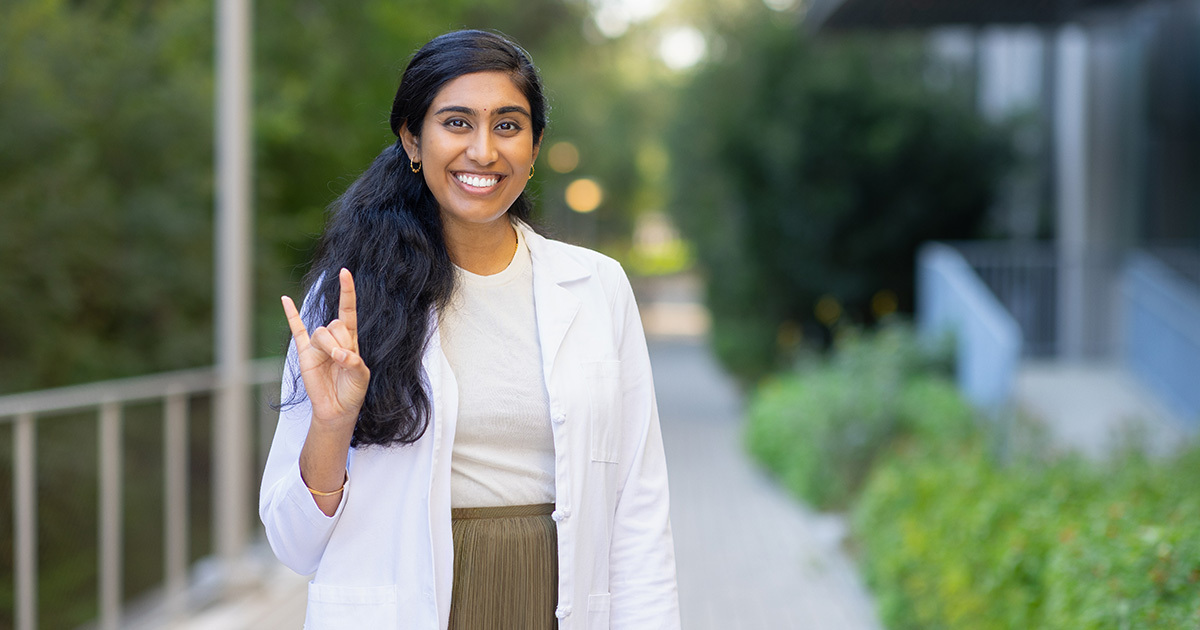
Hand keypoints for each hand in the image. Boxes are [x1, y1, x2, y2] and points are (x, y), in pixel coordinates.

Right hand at [282, 268, 370, 432]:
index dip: (347, 291)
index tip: (345, 272)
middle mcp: (334, 338)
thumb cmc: (352, 390)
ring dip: (330, 346)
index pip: (348, 310)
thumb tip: (339, 354)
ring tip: (334, 362)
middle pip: (336, 324)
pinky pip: (296, 330)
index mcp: (351, 339)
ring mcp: (318, 344)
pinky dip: (291, 314)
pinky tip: (285, 299)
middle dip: (342, 341)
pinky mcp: (305, 353)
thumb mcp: (361, 376)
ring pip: (321, 332)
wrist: (337, 408)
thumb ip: (353, 362)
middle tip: (344, 360)